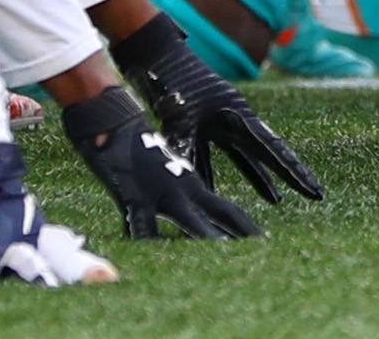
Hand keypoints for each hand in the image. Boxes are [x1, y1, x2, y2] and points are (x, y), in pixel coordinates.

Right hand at [64, 87, 261, 238]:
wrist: (113, 124)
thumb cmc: (136, 151)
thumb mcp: (163, 175)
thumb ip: (175, 197)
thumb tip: (181, 220)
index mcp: (191, 186)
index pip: (227, 210)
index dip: (246, 225)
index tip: (265, 240)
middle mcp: (183, 189)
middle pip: (221, 213)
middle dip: (242, 232)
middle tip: (265, 245)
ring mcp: (161, 192)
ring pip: (190, 220)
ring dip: (207, 237)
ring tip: (225, 253)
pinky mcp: (134, 196)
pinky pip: (142, 224)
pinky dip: (148, 239)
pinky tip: (156, 254)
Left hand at [116, 16, 322, 203]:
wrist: (155, 54)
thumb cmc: (173, 79)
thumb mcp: (180, 117)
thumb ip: (185, 148)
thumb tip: (185, 181)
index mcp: (238, 114)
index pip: (273, 149)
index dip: (293, 173)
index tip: (315, 190)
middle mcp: (235, 119)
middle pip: (268, 153)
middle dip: (289, 175)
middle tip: (315, 194)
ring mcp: (219, 122)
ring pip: (244, 157)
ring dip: (257, 178)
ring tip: (275, 200)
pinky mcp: (200, 125)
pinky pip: (212, 156)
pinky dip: (212, 175)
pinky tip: (212, 196)